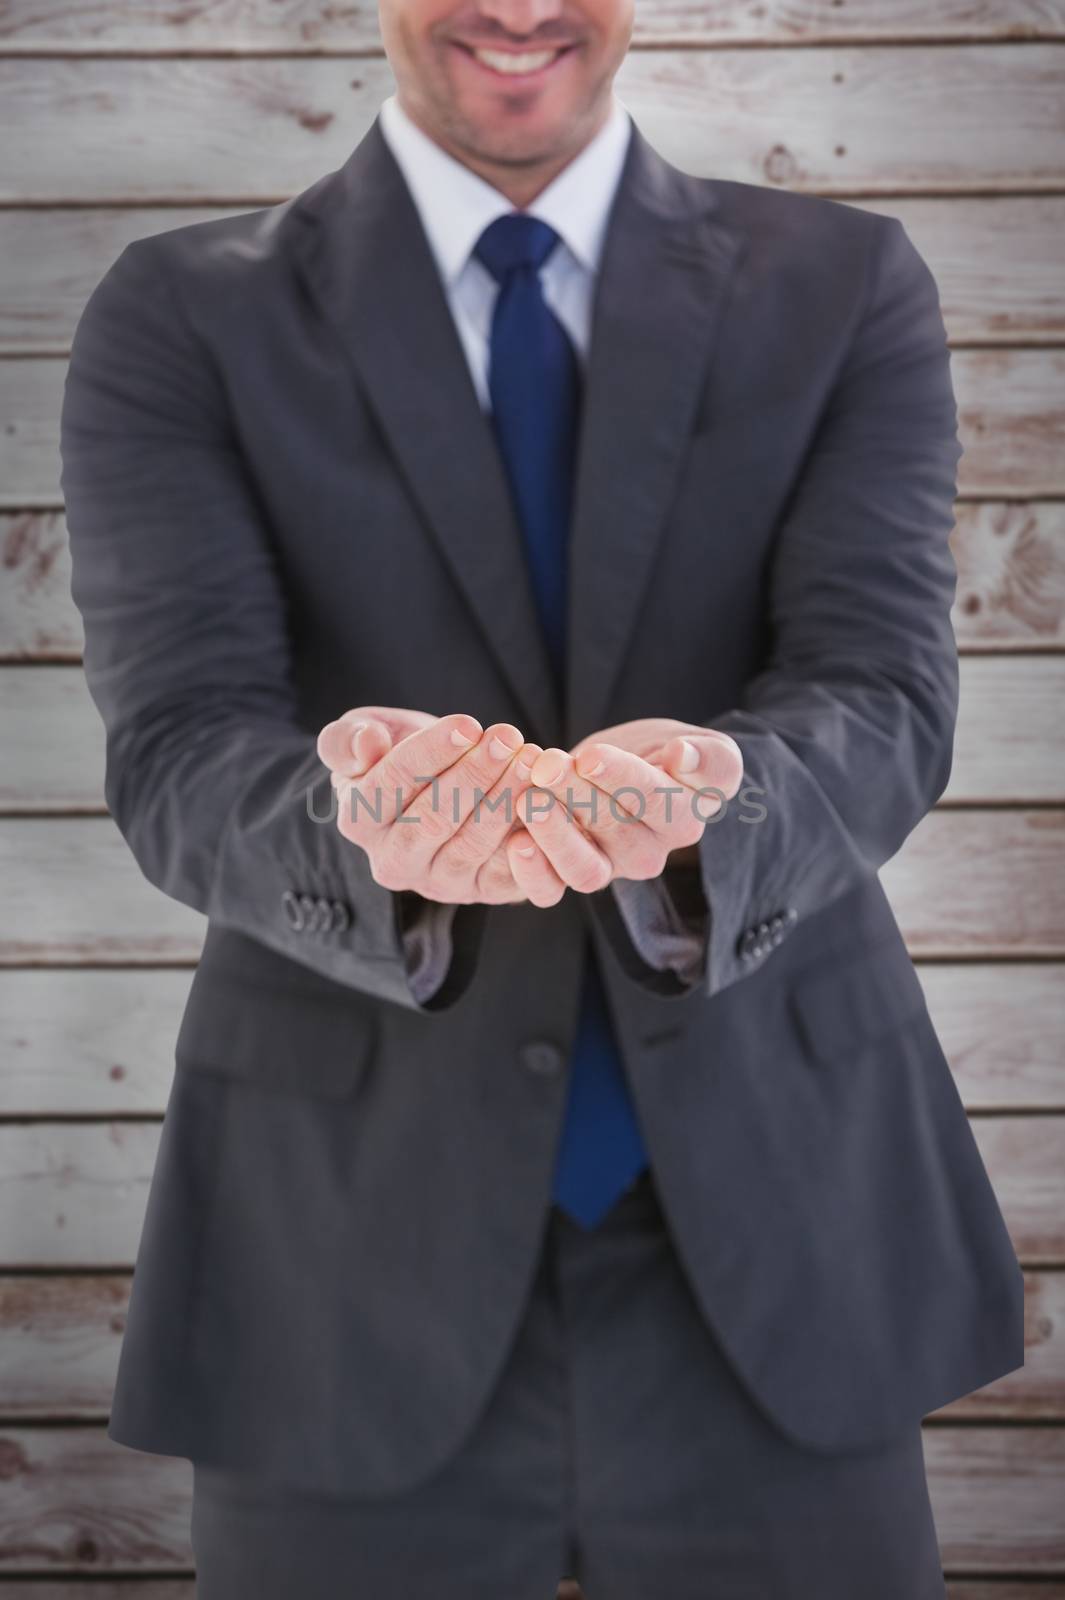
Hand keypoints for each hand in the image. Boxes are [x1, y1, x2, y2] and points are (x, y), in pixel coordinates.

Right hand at [316, 706, 552, 904]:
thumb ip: (347, 740)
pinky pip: (507, 873)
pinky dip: (529, 839)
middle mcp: (393, 863)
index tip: (467, 724)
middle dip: (474, 775)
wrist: (442, 784)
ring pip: (471, 844)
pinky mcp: (483, 891)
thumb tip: (365, 744)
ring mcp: (439, 882)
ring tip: (530, 759)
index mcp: (356, 822)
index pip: (389, 787)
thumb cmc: (397, 752)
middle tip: (508, 738)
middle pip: (432, 820)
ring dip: (504, 799)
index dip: (430, 755)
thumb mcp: (363, 734)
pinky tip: (544, 801)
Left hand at [518, 718, 743, 892]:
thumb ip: (709, 760)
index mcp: (684, 821)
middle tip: (546, 764)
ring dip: (553, 834)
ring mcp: (608, 869)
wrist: (634, 772)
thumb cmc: (671, 758)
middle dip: (576, 794)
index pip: (658, 802)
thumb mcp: (708, 750)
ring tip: (528, 798)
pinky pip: (551, 889)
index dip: (623, 779)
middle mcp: (648, 854)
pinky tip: (515, 841)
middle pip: (614, 829)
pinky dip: (532, 873)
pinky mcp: (568, 875)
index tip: (591, 756)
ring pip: (583, 867)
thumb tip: (682, 757)